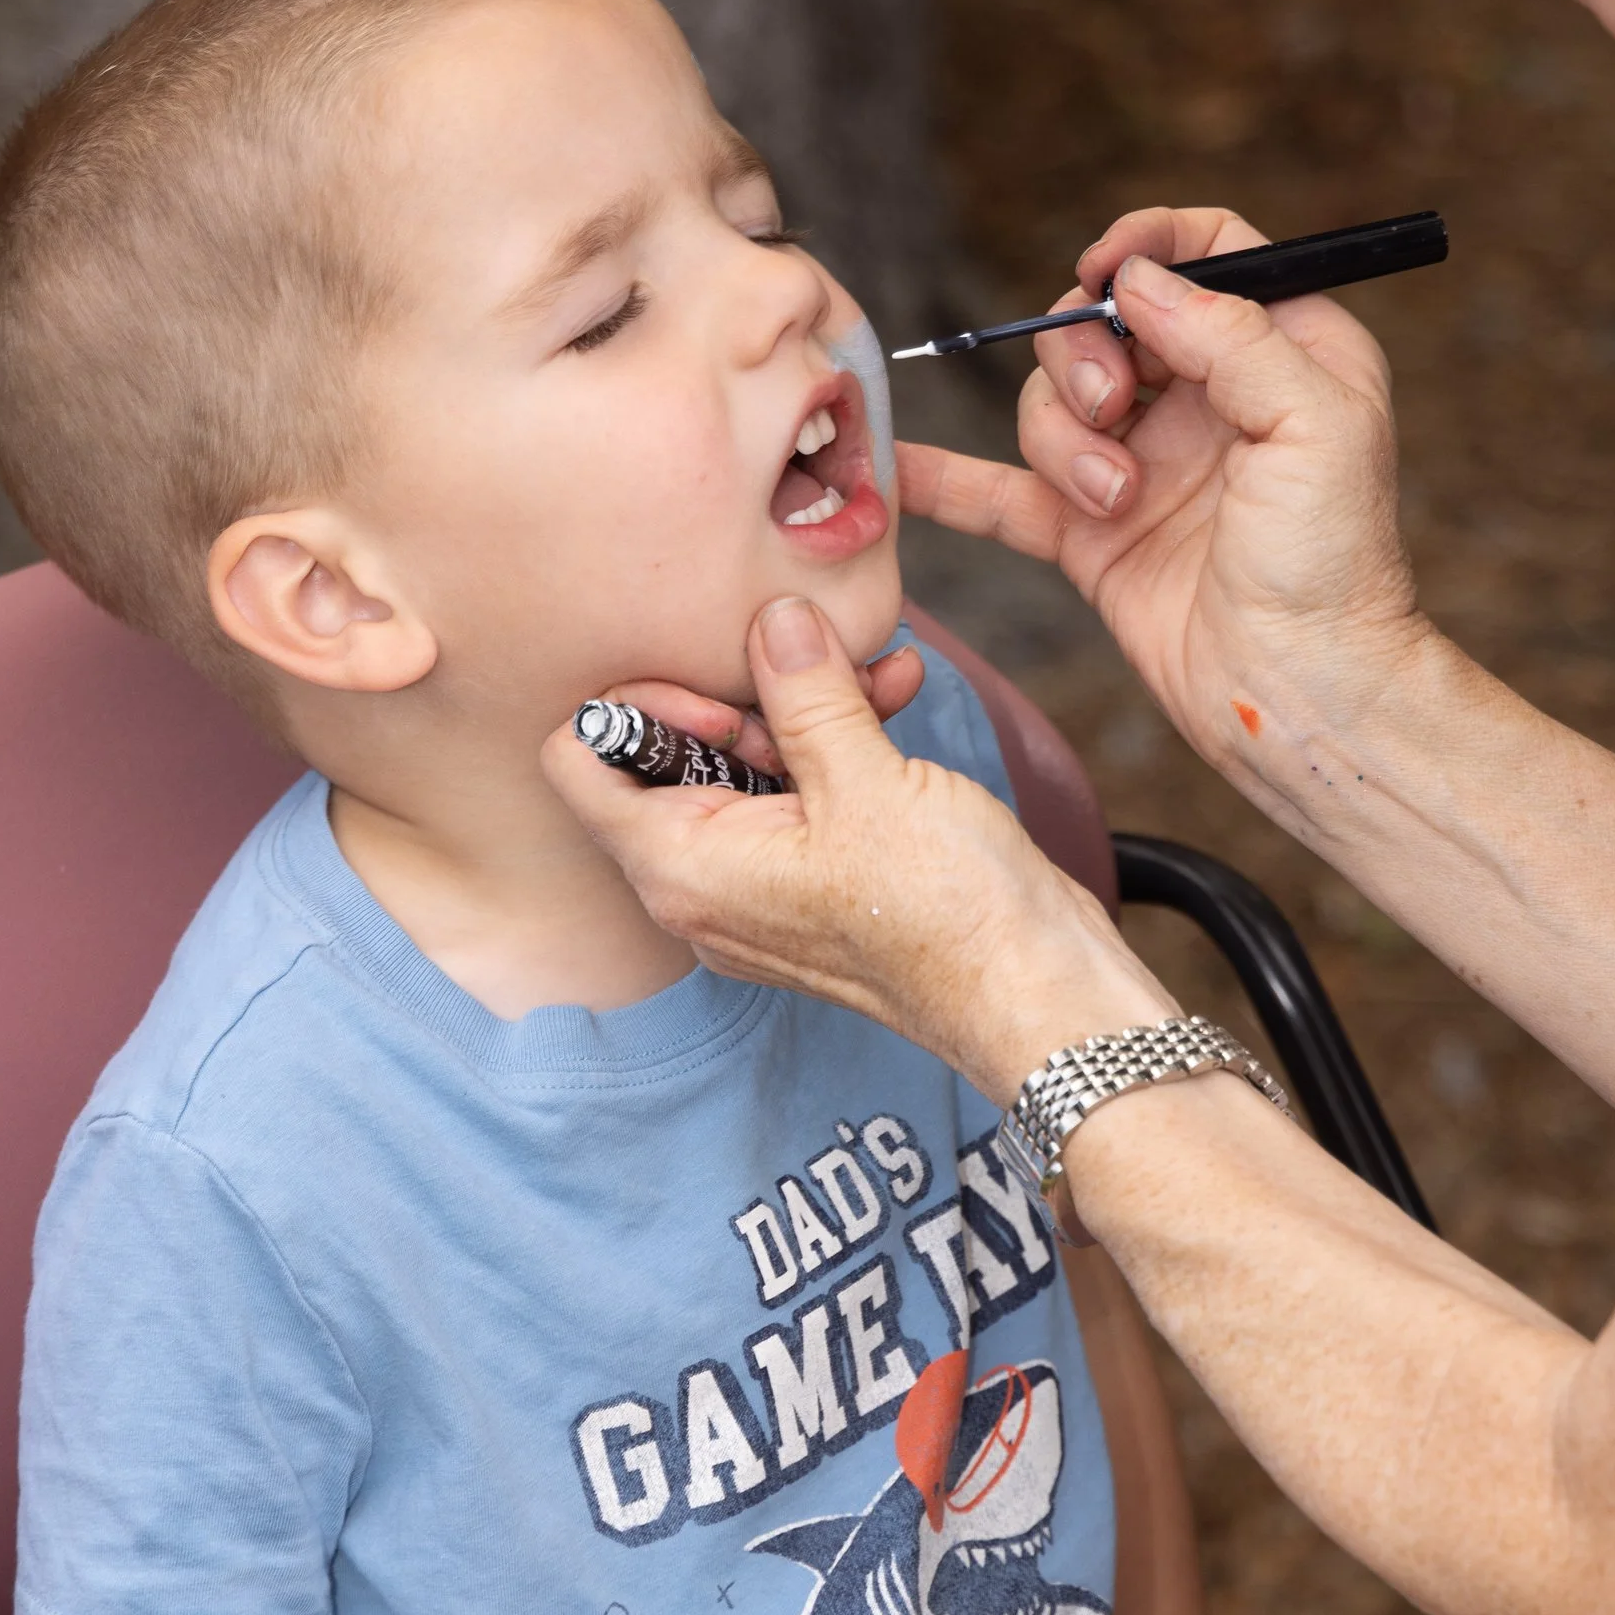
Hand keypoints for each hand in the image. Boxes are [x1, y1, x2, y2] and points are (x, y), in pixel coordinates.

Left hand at [544, 593, 1171, 1098]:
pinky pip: (798, 797)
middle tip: (810, 669)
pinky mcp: (816, 884)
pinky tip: (896, 695)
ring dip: (804, 708)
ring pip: (743, 768)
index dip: (636, 701)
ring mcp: (759, 890)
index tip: (722, 685)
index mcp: (680, 869)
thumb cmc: (948, 917)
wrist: (1037, 995)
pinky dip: (836, 745)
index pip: (577, 761)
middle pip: (665, 757)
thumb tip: (769, 618)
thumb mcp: (866, 780)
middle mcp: (702, 887)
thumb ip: (803, 690)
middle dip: (740, 693)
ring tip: (876, 672)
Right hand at [896, 207, 1430, 786]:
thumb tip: (1137, 281)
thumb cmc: (1336, 564)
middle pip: (1105, 322)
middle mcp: (1205, 400)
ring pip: (1052, 402)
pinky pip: (1003, 493)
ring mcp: (1141, 465)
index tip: (1105, 273)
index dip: (1147, 246)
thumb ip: (1233, 336)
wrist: (1298, 692)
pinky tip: (901, 466)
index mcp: (1281, 353)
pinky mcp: (1091, 534)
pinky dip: (950, 478)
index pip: (1207, 252)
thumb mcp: (1316, 423)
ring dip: (1064, 442)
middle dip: (1086, 355)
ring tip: (1114, 501)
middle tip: (1113, 411)